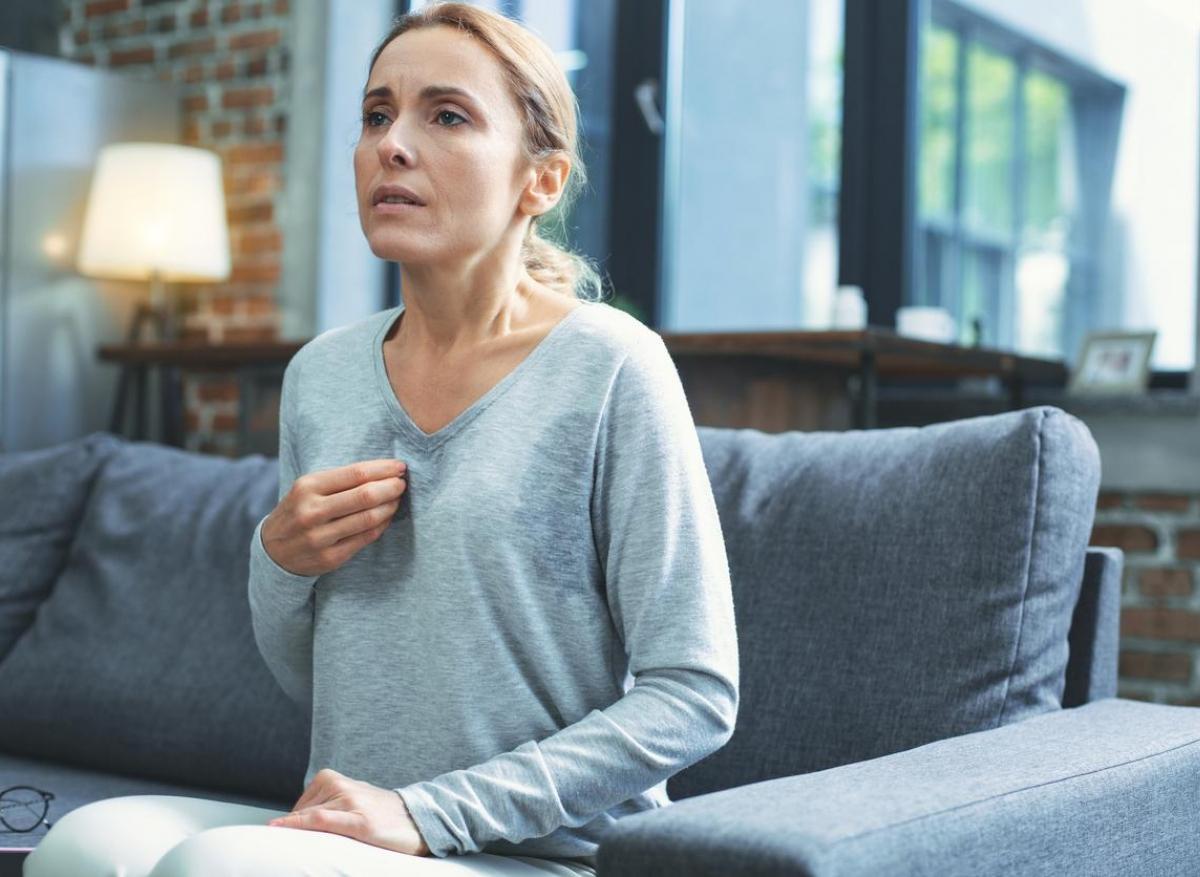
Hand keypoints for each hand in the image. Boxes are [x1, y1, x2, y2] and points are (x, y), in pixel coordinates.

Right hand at [262, 459, 408, 576]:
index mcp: (307, 487)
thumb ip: (340, 480)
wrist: (273, 551)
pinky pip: (366, 538)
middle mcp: (311, 512)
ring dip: (390, 506)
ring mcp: (320, 537)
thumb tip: (383, 471)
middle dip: (391, 487)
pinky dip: (381, 525)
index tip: (400, 467)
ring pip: (369, 518)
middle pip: (365, 496)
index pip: (356, 473)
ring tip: (396, 499)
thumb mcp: (307, 488)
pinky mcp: (330, 558)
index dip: (383, 469)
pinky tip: (386, 517)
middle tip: (402, 484)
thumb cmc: (298, 511)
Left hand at [266, 768, 430, 855]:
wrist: (419, 819)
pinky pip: (320, 820)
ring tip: (308, 846)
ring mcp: (350, 801)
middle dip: (292, 830)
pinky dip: (298, 824)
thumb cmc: (383, 814)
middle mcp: (341, 786)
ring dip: (297, 833)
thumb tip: (296, 821)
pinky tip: (280, 828)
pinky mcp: (360, 821)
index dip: (288, 824)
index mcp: (335, 778)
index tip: (276, 837)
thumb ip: (327, 804)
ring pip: (308, 817)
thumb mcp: (352, 800)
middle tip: (291, 848)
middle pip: (302, 812)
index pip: (300, 805)